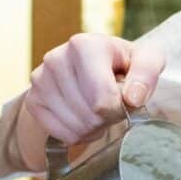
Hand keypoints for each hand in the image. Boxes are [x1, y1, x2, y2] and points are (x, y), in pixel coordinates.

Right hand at [14, 34, 165, 172]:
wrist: (97, 65)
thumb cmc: (126, 62)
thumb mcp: (148, 59)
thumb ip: (147, 74)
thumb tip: (133, 98)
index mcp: (85, 45)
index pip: (102, 98)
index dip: (120, 108)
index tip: (128, 100)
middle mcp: (56, 59)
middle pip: (90, 114)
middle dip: (110, 117)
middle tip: (116, 105)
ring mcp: (40, 80)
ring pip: (76, 126)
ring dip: (97, 127)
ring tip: (102, 109)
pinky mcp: (33, 99)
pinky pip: (61, 134)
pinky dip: (80, 134)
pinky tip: (87, 117)